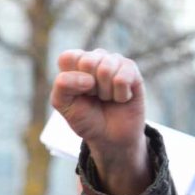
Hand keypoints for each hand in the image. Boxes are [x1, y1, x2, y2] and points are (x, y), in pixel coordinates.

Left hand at [52, 49, 150, 194]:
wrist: (110, 136)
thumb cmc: (85, 118)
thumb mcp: (63, 105)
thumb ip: (62, 86)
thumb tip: (88, 78)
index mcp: (73, 63)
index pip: (68, 57)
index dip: (72, 79)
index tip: (76, 93)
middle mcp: (94, 58)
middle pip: (88, 61)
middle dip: (89, 87)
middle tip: (93, 96)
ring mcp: (114, 61)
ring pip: (106, 70)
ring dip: (105, 92)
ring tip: (106, 98)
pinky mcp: (132, 69)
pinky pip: (123, 78)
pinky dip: (120, 95)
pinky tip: (120, 98)